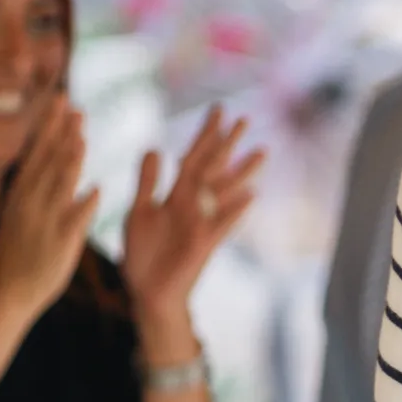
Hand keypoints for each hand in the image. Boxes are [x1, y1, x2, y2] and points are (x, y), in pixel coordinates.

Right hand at [0, 98, 99, 318]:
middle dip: (60, 132)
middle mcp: (31, 203)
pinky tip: (96, 192)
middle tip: (73, 105)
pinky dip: (83, 208)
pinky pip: (73, 224)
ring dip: (70, 162)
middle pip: (47, 161)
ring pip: (58, 188)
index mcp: (23, 194)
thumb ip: (39, 185)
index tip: (61, 100)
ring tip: (81, 137)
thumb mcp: (22, 210)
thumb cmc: (17, 251)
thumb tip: (55, 157)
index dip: (50, 126)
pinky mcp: (58, 245)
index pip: (38, 151)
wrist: (4, 292)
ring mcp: (44, 223)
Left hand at [121, 106, 264, 325]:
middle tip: (245, 118)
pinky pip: (223, 223)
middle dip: (227, 144)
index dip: (206, 135)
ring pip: (225, 191)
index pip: (194, 157)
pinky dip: (235, 210)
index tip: (219, 111)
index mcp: (177, 194)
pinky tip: (252, 196)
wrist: (148, 290)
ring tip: (262, 151)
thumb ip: (148, 182)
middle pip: (214, 168)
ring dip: (242, 172)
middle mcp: (194, 204)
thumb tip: (156, 147)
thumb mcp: (140, 212)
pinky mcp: (203, 242)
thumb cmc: (145, 253)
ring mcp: (202, 221)